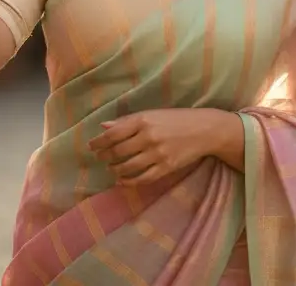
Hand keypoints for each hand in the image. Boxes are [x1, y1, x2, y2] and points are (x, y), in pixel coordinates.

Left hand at [89, 109, 242, 185]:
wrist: (204, 129)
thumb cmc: (175, 119)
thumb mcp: (152, 114)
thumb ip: (127, 121)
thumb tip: (104, 126)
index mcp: (143, 120)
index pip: (113, 133)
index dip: (99, 142)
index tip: (92, 146)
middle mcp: (148, 136)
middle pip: (118, 151)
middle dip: (105, 156)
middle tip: (100, 158)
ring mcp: (157, 154)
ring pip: (128, 167)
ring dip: (115, 169)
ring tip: (111, 168)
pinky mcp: (165, 168)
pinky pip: (142, 179)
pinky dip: (128, 181)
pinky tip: (122, 180)